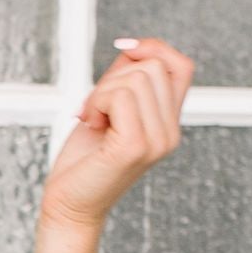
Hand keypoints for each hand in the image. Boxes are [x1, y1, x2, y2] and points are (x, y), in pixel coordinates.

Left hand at [41, 37, 193, 229]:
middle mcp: (170, 132)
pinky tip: (90, 124)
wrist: (70, 205)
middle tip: (95, 108)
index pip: (181, 66)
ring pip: (134, 78)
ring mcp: (157, 141)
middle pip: (152, 66)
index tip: (124, 51)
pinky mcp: (135, 146)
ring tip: (93, 119)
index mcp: (169, 123)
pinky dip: (96, 103)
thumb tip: (133, 47)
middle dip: (113, 77)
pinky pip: (119, 97)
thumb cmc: (84, 161)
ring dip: (101, 93)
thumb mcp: (108, 108)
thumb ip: (125, 78)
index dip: (153, 48)